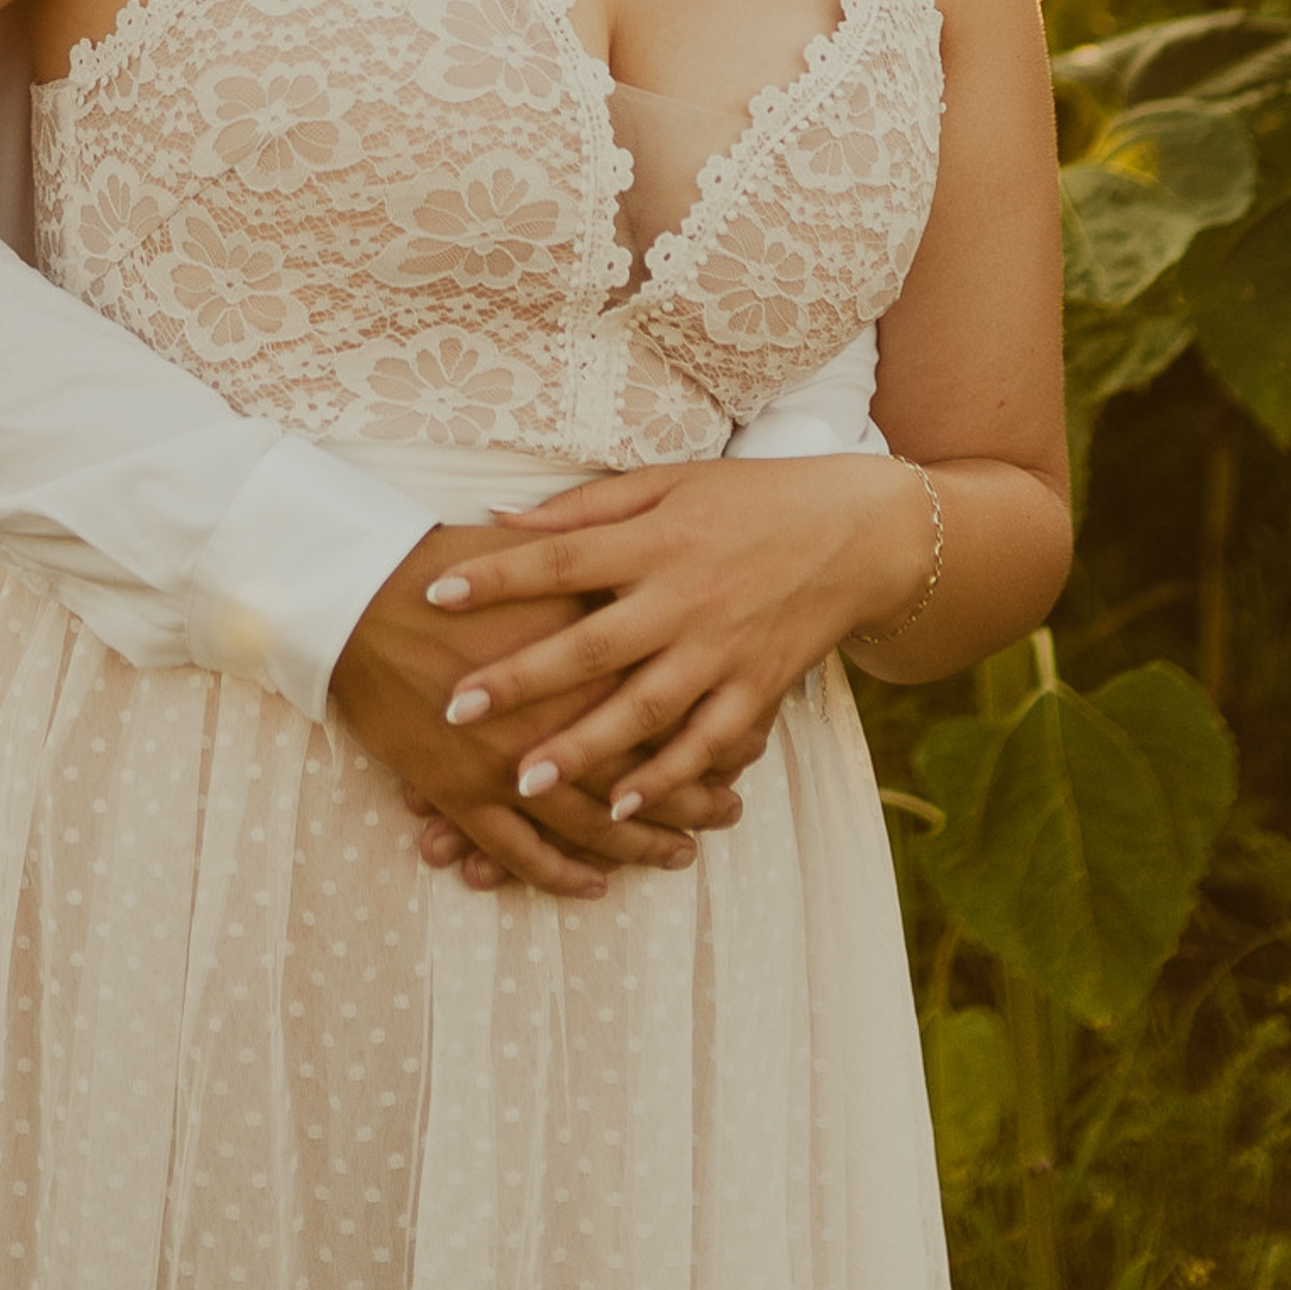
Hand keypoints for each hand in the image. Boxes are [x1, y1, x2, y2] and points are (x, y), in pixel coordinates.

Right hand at [329, 523, 743, 900]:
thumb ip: (595, 574)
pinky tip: (596, 884)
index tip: (750, 738)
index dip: (715, 724)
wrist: (356, 596)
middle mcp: (559, 714)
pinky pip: (526, 852)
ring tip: (682, 854)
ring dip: (643, 845)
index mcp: (585, 650)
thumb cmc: (444, 565)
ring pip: (595, 821)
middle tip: (732, 809)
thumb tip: (642, 575)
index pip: (670, 702)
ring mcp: (511, 761)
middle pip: (646, 768)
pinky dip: (564, 874)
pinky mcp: (464, 793)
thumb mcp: (537, 556)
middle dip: (696, 795)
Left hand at [417, 455, 931, 818]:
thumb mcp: (667, 483)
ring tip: (522, 781)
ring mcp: (723, 650)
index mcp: (655, 540)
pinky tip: (619, 806)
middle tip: (456, 709)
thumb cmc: (748, 500)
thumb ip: (583, 508)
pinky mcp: (757, 688)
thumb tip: (498, 519)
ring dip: (583, 748)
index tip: (435, 595)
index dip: (499, 577)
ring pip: (645, 709)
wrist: (855, 532)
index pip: (563, 556)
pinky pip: (707, 744)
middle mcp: (685, 597)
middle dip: (524, 680)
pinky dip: (665, 777)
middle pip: (593, 645)